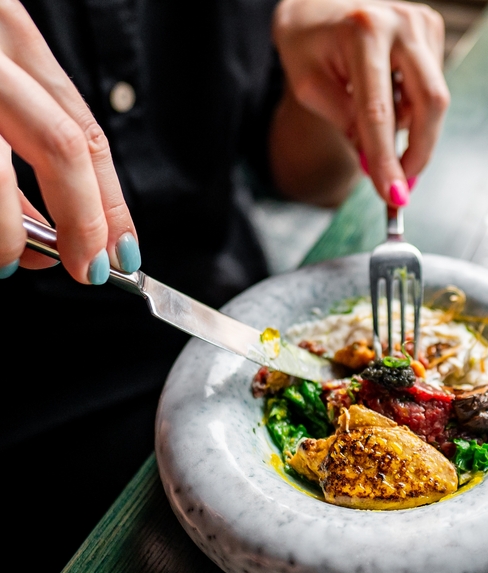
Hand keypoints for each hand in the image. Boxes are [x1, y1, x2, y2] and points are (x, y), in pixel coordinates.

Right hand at [0, 1, 135, 283]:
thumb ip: (25, 136)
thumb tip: (55, 228)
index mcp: (8, 33)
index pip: (83, 130)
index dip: (110, 201)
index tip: (120, 251)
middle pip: (58, 143)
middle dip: (82, 220)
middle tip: (86, 268)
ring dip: (7, 234)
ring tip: (9, 257)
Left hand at [273, 0, 449, 206]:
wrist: (318, 6)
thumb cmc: (308, 44)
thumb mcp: (309, 86)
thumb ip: (345, 123)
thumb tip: (378, 164)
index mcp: (361, 32)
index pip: (378, 110)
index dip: (387, 158)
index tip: (393, 195)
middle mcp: (400, 23)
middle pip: (429, 102)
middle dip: (419, 150)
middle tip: (402, 181)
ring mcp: (421, 23)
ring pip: (432, 100)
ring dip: (408, 123)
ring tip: (375, 113)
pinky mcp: (432, 29)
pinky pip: (431, 87)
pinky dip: (411, 104)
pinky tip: (388, 90)